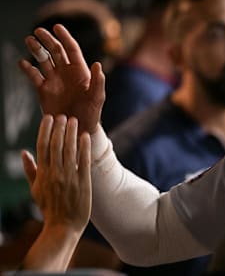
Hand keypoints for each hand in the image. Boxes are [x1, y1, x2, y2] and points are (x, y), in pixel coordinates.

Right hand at [18, 24, 104, 134]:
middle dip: (47, 40)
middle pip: (56, 51)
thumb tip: (98, 63)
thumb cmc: (91, 113)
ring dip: (36, 49)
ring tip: (29, 40)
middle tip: (38, 30)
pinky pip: (33, 76)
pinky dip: (27, 69)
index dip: (65, 37)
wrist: (77, 129)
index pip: (72, 49)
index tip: (57, 26)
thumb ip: (98, 81)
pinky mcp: (43, 90)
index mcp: (80, 71)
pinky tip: (22, 62)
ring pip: (43, 60)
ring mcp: (54, 80)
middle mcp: (66, 73)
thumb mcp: (97, 98)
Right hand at [22, 115, 90, 237]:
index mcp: (42, 174)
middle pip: (55, 146)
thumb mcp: (35, 189)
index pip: (42, 147)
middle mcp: (55, 174)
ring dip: (71, 134)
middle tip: (62, 115)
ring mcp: (69, 177)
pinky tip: (85, 136)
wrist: (63, 226)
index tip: (48, 117)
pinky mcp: (83, 182)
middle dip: (58, 128)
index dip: (45, 130)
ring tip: (73, 120)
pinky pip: (83, 161)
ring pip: (69, 151)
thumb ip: (30, 170)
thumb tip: (23, 153)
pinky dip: (84, 148)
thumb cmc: (49, 207)